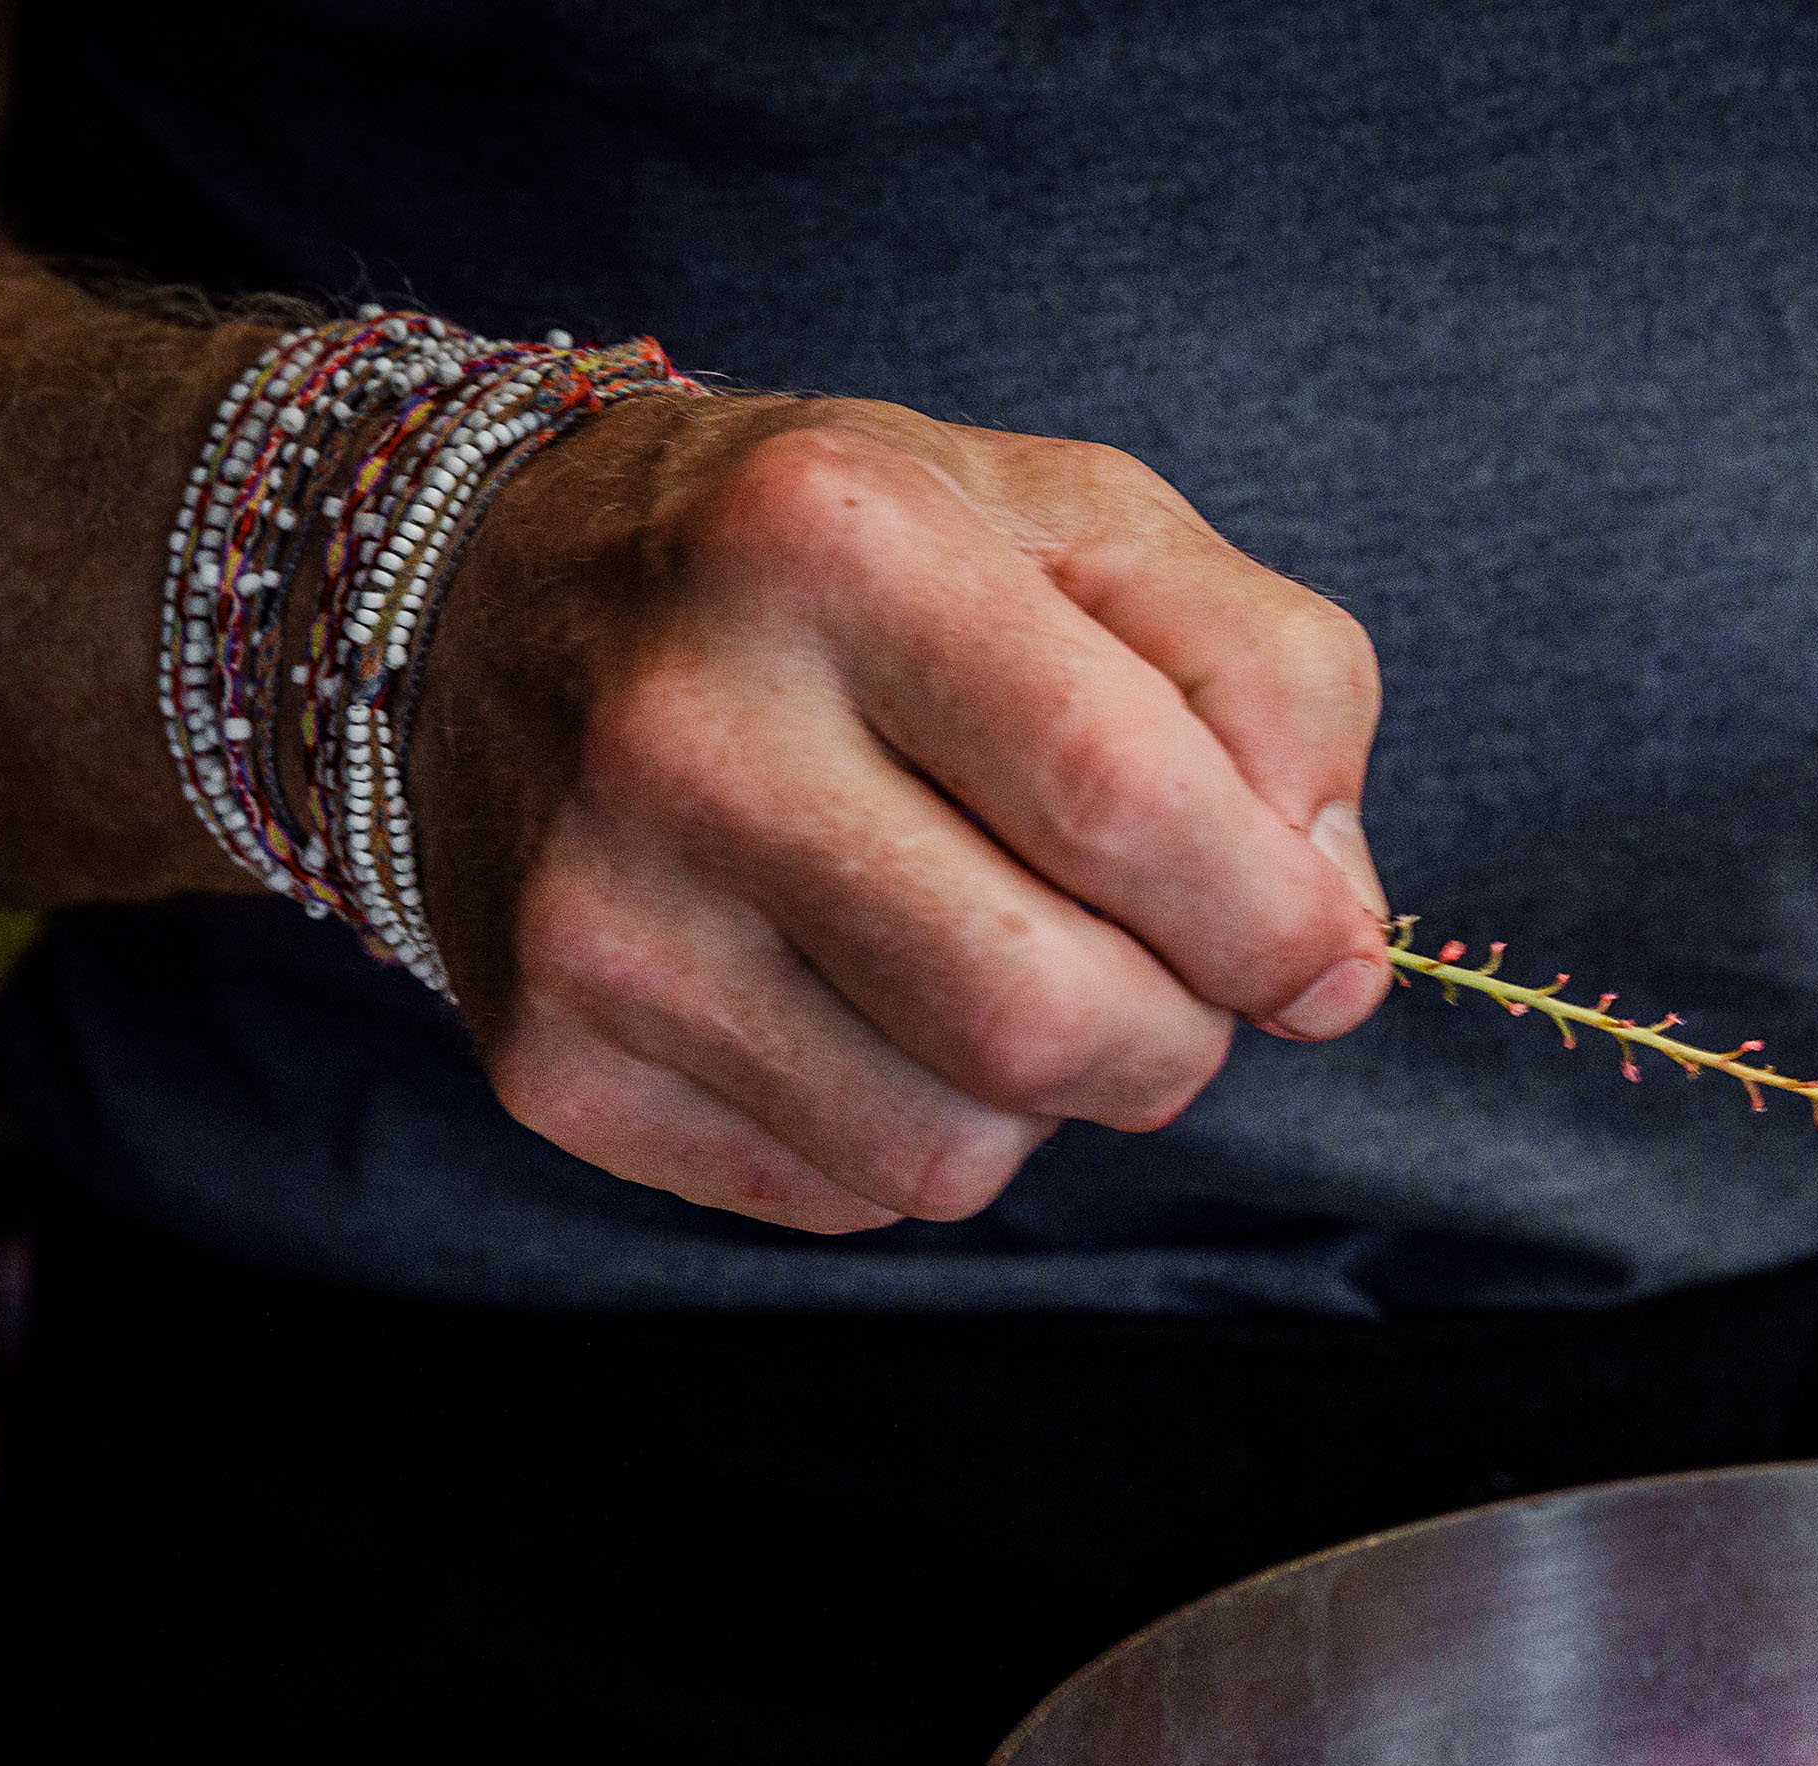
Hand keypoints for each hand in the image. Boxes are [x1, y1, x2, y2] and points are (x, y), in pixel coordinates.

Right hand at [409, 394, 1391, 1232]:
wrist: (483, 597)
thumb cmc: (845, 564)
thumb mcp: (1080, 523)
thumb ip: (1271, 682)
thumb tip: (1334, 937)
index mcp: (831, 543)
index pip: (1125, 799)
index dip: (1273, 921)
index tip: (1319, 952)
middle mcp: (683, 733)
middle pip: (1047, 1019)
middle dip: (1177, 1032)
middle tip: (1166, 968)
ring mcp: (599, 918)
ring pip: (959, 1149)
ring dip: (1054, 1097)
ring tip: (1004, 959)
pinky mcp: (558, 1065)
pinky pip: (853, 1191)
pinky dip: (922, 1126)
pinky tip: (864, 995)